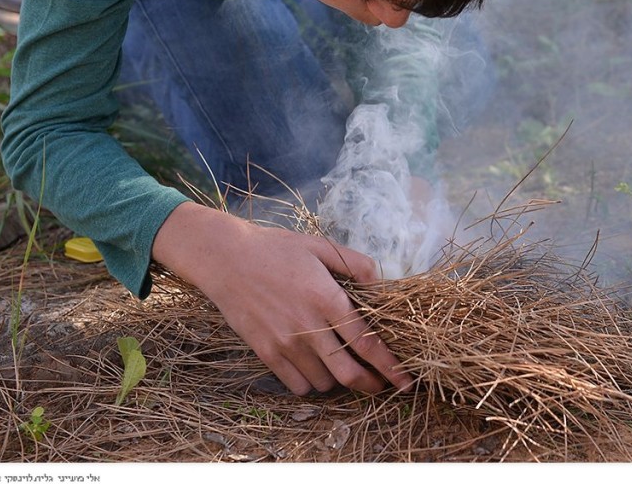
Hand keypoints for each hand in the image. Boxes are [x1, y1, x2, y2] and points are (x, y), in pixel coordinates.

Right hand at [152, 202, 412, 395]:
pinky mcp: (265, 352)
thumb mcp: (320, 247)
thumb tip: (380, 283)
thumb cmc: (276, 249)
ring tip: (342, 366)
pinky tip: (315, 368)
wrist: (226, 258)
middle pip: (349, 373)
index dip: (390, 366)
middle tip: (381, 385)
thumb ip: (355, 264)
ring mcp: (286, 342)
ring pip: (324, 382)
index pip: (367, 343)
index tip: (405, 379)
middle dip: (371, 384)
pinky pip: (297, 384)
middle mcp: (310, 327)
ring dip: (339, 380)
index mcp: (328, 300)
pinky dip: (311, 383)